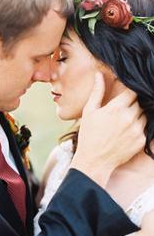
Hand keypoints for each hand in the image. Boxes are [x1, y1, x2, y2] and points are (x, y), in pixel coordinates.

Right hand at [71, 72, 145, 186]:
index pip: (132, 92)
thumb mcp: (89, 111)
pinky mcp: (142, 140)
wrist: (94, 160)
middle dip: (132, 104)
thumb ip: (97, 92)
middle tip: (121, 110)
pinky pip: (145, 128)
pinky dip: (138, 127)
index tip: (124, 96)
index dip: (129, 92)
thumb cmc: (89, 134)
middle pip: (139, 102)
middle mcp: (130, 117)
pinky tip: (125, 132)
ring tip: (123, 122)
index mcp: (116, 108)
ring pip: (144, 115)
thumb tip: (99, 75)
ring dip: (136, 115)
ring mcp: (137, 129)